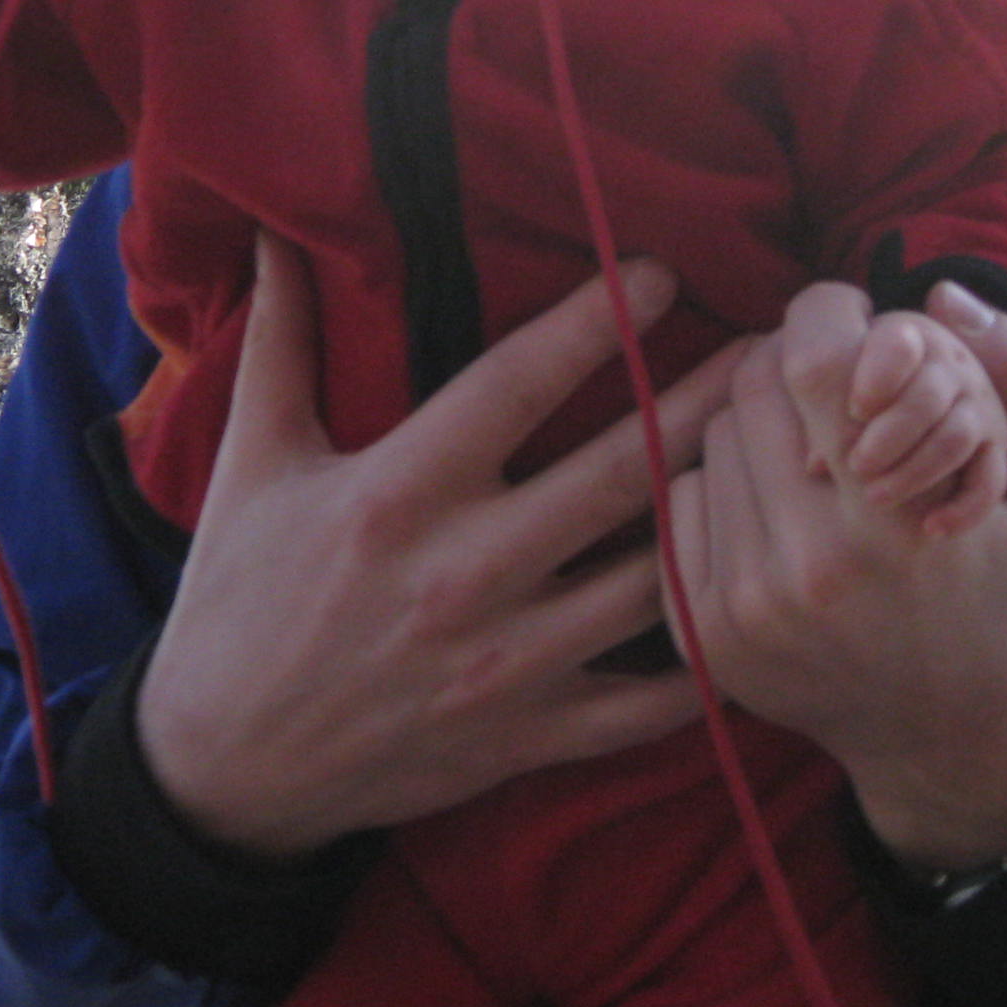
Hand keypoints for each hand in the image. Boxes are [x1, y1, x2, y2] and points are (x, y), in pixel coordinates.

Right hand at [134, 232, 740, 861]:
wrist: (222, 771)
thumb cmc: (238, 600)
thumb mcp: (250, 464)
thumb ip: (280, 345)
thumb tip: (277, 234)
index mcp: (397, 494)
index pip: (514, 385)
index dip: (595, 322)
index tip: (664, 271)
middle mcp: (461, 574)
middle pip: (616, 472)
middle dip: (704, 400)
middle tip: (775, 347)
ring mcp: (504, 663)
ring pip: (650, 579)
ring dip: (723, 514)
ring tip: (785, 455)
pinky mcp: (526, 736)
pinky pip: (646, 707)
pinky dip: (710, 665)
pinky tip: (759, 605)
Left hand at [672, 278, 1006, 874]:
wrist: (947, 732)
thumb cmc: (998, 590)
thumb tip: (941, 293)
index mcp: (891, 524)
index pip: (812, 359)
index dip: (831, 315)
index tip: (857, 325)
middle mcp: (804, 568)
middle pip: (754, 382)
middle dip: (799, 364)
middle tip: (840, 393)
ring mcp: (741, 607)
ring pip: (716, 433)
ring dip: (763, 425)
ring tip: (818, 464)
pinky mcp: (699, 631)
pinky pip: (682, 494)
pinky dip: (725, 485)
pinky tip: (780, 514)